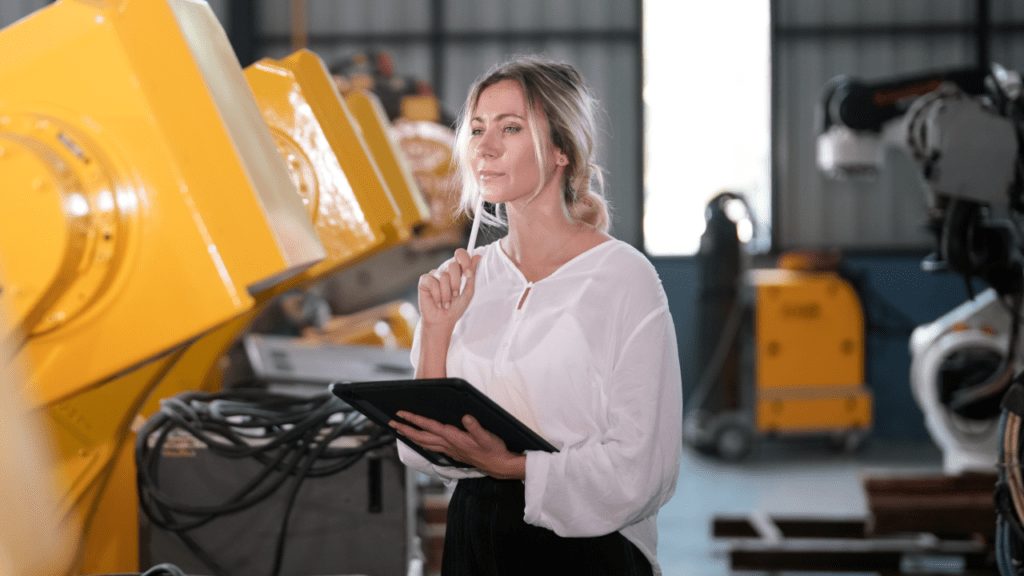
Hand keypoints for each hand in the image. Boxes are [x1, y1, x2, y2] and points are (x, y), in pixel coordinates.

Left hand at [389, 411, 525, 479]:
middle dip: (405, 429)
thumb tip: (466, 418)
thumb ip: (476, 428)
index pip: (429, 426)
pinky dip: (422, 443)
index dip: (414, 419)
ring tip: (400, 431)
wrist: (499, 466)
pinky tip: (420, 442)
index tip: (402, 414)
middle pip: (421, 437)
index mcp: (453, 437)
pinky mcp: (453, 453)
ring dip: (411, 437)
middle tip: (392, 423)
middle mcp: (448, 444)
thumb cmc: (494, 451)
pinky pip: (432, 448)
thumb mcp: (488, 437)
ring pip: (425, 443)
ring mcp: (450, 450)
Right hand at [418, 249, 481, 329]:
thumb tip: (478, 255)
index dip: (465, 261)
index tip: (468, 275)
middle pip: (452, 265)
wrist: (443, 321)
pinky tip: (438, 303)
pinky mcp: (424, 281)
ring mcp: (434, 275)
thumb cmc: (455, 308)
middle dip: (456, 283)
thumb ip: (472, 275)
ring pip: (444, 276)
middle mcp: (445, 270)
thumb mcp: (468, 292)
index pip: (460, 254)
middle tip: (455, 295)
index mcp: (457, 271)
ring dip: (447, 294)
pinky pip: (433, 283)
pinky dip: (437, 296)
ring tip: (446, 303)